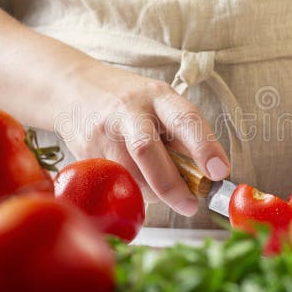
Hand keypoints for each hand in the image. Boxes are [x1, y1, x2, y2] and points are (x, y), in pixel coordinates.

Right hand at [56, 62, 229, 216]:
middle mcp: (128, 111)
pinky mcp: (85, 152)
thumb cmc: (129, 100)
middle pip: (147, 151)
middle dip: (171, 185)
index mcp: (157, 97)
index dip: (204, 147)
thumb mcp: (160, 103)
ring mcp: (102, 132)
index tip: (220, 172)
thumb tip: (210, 174)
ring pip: (129, 174)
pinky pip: (114, 181)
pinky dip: (131, 189)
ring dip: (152, 191)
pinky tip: (134, 180)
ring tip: (160, 187)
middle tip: (190, 205)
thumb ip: (183, 134)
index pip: (185, 120)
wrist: (72, 86)